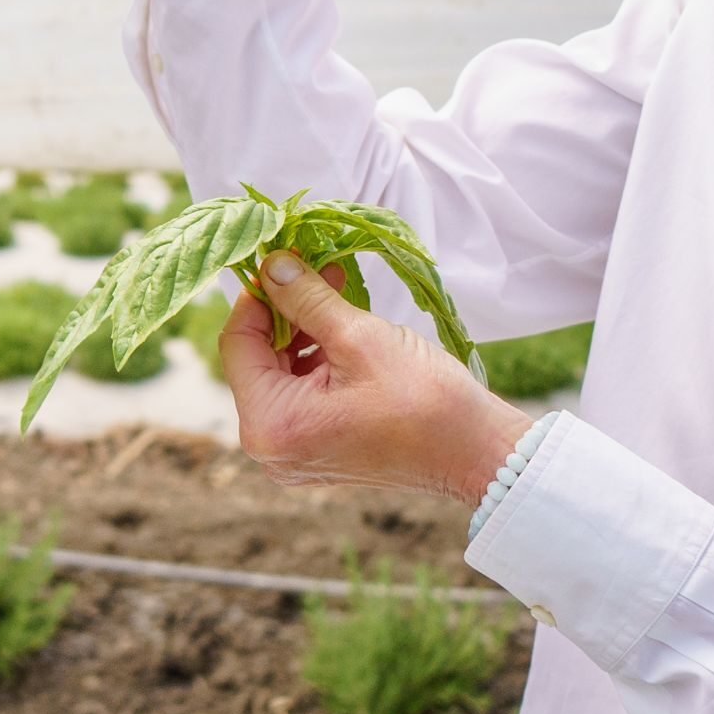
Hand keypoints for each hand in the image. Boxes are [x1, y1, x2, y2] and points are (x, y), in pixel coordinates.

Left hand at [215, 254, 531, 500]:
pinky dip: (317, 360)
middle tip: (315, 268)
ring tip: (336, 290)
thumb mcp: (357, 336)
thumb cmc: (422, 399)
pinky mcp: (318, 452)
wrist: (476, 453)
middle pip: (257, 360)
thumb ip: (305, 298)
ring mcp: (293, 454)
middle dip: (286, 311)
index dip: (257, 296)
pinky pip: (302, 395)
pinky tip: (343, 327)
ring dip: (304, 331)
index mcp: (270, 425)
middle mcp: (270, 448)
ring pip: (280, 374)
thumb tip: (270, 264)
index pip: (237, 343)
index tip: (279, 259)